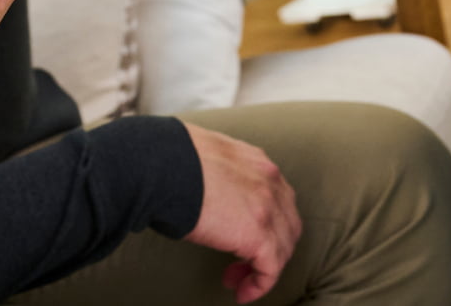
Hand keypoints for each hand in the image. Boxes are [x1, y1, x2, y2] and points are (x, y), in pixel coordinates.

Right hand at [182, 122, 301, 302]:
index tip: (243, 236)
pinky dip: (260, 284)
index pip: (276, 197)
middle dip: (270, 245)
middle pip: (287, 223)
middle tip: (243, 262)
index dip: (265, 221)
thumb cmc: (170, 162)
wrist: (163, 168)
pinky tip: (243, 292)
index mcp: (256, 161)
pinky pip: (270, 268)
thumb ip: (217, 175)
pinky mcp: (259, 234)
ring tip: (238, 280)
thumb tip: (202, 193)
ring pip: (282, 247)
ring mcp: (268, 207)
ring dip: (263, 267)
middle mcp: (269, 181)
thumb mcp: (205, 158)